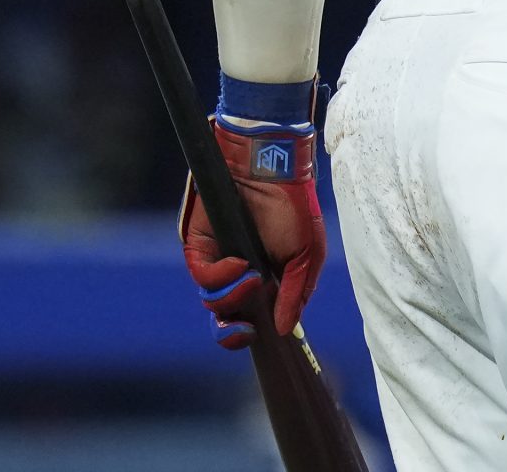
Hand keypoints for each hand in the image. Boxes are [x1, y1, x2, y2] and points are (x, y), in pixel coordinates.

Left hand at [179, 116, 325, 346]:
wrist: (271, 170)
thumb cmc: (295, 207)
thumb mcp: (308, 255)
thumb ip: (296, 293)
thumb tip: (284, 330)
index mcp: (267, 279)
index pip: (254, 316)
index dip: (254, 332)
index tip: (265, 336)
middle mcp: (238, 274)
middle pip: (226, 317)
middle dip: (232, 333)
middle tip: (246, 332)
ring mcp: (217, 261)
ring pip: (213, 301)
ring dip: (233, 298)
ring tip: (253, 279)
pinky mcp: (199, 247)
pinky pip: (202, 276)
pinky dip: (220, 277)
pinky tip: (240, 266)